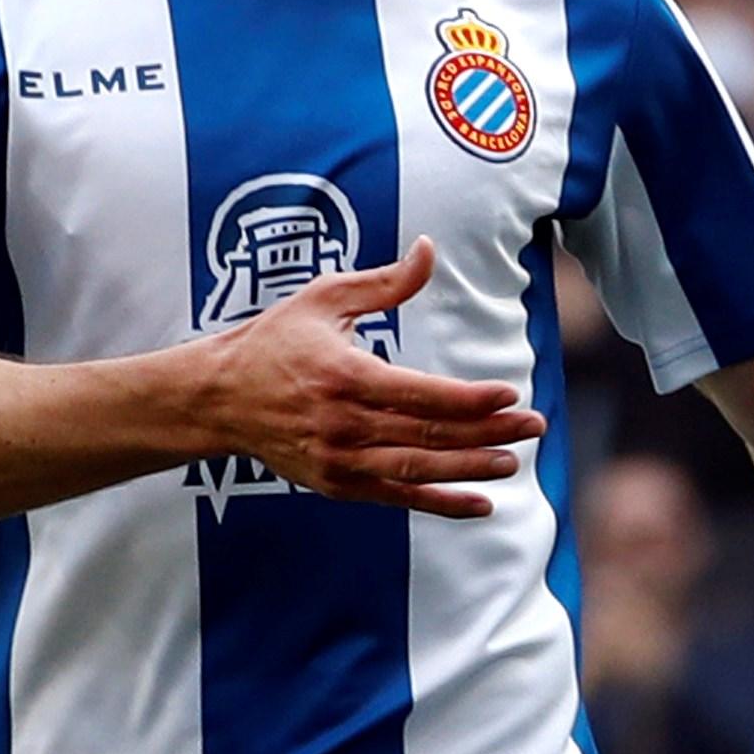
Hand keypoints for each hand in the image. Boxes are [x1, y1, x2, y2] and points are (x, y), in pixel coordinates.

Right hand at [167, 240, 542, 515]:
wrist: (219, 399)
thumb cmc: (274, 340)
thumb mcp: (323, 298)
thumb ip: (383, 282)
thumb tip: (429, 250)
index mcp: (342, 375)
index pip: (419, 393)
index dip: (469, 398)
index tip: (509, 393)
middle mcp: (341, 424)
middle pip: (427, 432)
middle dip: (487, 432)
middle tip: (534, 425)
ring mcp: (339, 460)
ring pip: (417, 468)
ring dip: (471, 469)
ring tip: (514, 462)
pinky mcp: (336, 484)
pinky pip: (397, 497)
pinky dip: (439, 502)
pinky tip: (479, 503)